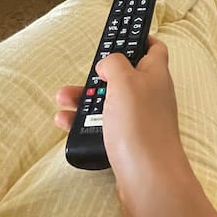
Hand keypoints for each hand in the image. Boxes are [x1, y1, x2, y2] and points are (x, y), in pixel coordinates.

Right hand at [55, 34, 216, 216]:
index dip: (140, 39)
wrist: (148, 180)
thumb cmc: (139, 124)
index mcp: (155, 75)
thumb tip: (110, 63)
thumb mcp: (124, 81)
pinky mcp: (127, 145)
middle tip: (81, 76)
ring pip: (109, 103)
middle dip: (99, 75)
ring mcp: (140, 122)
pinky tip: (64, 124)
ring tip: (61, 101)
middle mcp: (151, 96)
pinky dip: (84, 123)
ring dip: (85, 99)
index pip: (155, 49)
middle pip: (124, 77)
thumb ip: (115, 63)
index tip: (121, 36)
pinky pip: (103, 127)